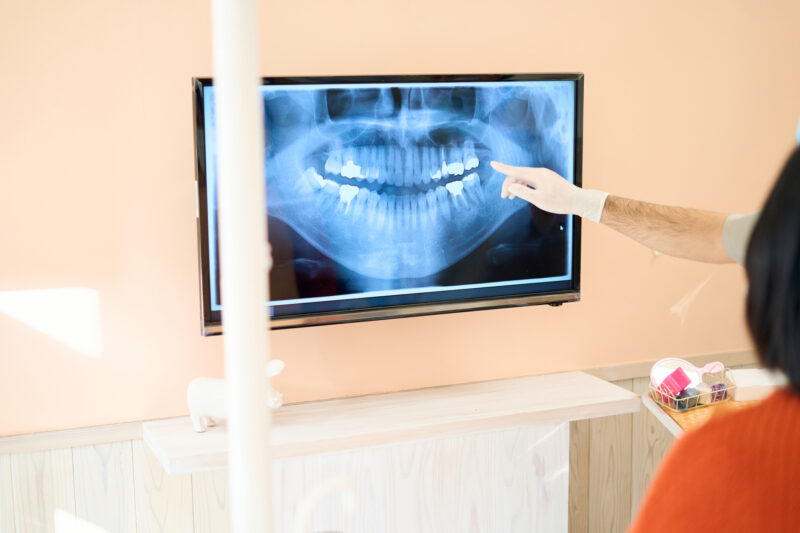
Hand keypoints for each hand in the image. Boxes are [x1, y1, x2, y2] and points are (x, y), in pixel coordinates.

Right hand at [490, 161, 608, 222]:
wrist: (578, 200)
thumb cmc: (559, 201)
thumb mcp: (539, 200)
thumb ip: (524, 192)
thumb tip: (511, 186)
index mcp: (537, 175)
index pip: (515, 171)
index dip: (502, 168)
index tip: (492, 164)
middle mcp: (540, 172)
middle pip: (518, 175)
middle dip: (508, 184)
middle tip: (503, 197)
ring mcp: (544, 175)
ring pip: (524, 177)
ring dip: (515, 186)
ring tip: (510, 197)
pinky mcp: (547, 179)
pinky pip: (530, 180)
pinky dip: (523, 186)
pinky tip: (522, 193)